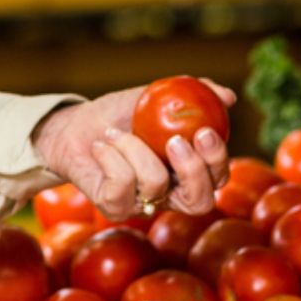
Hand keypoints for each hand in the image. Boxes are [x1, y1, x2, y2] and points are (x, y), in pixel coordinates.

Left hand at [31, 82, 234, 219]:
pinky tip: (102, 146)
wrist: (73, 125)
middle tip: (175, 141)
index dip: (217, 160)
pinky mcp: (113, 206)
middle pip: (200, 202)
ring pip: (155, 185)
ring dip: (134, 148)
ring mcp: (141, 204)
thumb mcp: (154, 98)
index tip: (204, 131)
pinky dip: (111, 157)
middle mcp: (169, 194)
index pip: (217, 178)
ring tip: (114, 133)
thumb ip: (190, 94)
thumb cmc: (116, 115)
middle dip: (193, 171)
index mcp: (186, 171)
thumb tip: (228, 96)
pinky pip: (122, 187)